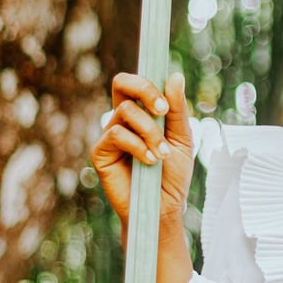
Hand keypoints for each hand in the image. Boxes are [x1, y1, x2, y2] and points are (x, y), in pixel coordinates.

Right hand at [91, 71, 193, 244]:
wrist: (164, 207)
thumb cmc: (173, 173)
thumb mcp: (182, 137)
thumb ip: (177, 109)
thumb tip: (174, 75)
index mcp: (144, 113)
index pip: (138, 83)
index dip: (149, 81)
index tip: (168, 101)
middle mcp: (124, 120)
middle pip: (121, 82)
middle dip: (145, 90)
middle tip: (163, 111)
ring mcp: (111, 135)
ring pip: (126, 112)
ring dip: (150, 131)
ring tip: (162, 154)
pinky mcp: (100, 152)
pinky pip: (116, 134)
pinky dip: (138, 146)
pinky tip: (149, 161)